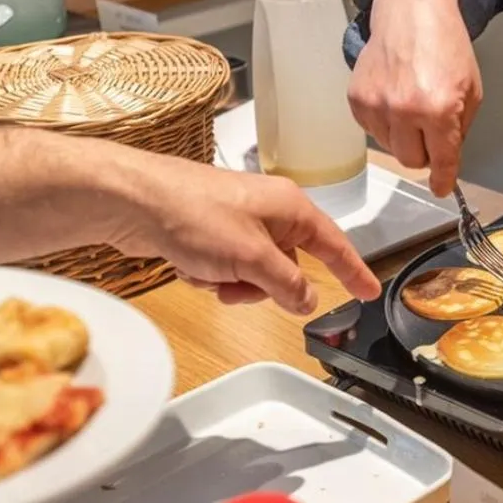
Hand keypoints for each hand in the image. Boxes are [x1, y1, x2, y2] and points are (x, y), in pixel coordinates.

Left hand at [106, 153, 380, 314]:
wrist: (133, 201)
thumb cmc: (193, 214)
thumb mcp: (253, 258)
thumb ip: (287, 284)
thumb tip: (307, 301)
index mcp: (290, 207)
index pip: (335, 244)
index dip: (353, 271)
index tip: (369, 291)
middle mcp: (268, 211)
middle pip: (289, 266)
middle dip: (265, 286)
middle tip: (241, 287)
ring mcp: (238, 221)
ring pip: (256, 272)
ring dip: (235, 284)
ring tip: (210, 275)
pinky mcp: (210, 231)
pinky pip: (227, 268)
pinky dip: (211, 275)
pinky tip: (190, 266)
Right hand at [348, 0, 481, 196]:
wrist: (413, 9)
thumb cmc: (444, 43)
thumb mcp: (471, 89)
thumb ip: (460, 128)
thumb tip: (447, 157)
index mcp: (438, 109)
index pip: (441, 161)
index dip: (442, 179)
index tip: (441, 187)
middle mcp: (404, 109)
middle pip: (412, 161)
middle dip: (424, 151)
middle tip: (431, 127)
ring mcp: (376, 104)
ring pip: (391, 148)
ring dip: (404, 135)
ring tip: (412, 102)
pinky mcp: (356, 98)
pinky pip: (372, 130)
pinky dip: (385, 121)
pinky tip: (394, 95)